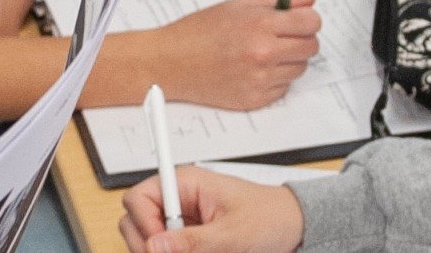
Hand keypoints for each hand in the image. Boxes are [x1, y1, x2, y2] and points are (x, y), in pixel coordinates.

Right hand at [120, 167, 303, 252]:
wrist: (294, 228)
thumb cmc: (271, 218)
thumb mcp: (233, 233)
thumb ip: (193, 241)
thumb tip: (154, 246)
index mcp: (184, 184)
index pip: (138, 198)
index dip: (142, 224)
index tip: (157, 248)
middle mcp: (177, 201)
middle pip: (135, 224)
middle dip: (149, 246)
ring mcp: (181, 222)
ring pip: (150, 244)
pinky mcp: (188, 241)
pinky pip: (168, 252)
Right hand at [142, 0, 318, 109]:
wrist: (171, 63)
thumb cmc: (199, 32)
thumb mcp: (238, 6)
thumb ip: (276, 1)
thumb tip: (307, 0)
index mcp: (260, 25)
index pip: (311, 22)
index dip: (308, 19)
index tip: (301, 20)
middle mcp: (263, 54)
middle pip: (311, 47)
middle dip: (302, 39)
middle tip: (283, 36)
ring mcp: (260, 80)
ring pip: (299, 69)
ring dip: (288, 60)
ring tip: (262, 53)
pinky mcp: (255, 99)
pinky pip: (283, 88)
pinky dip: (274, 79)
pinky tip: (252, 70)